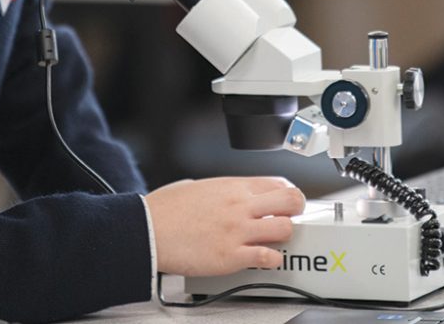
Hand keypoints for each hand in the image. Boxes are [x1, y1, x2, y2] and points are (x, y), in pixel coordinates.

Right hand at [145, 176, 305, 276]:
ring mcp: (238, 231)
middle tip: (291, 219)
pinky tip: (265, 259)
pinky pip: (267, 257)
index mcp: (232, 186)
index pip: (278, 183)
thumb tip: (229, 195)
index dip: (288, 194)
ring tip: (274, 241)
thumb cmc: (165, 210)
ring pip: (285, 229)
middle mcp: (240, 205)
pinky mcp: (231, 256)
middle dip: (297, 211)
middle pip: (291, 201)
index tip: (286, 202)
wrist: (147, 230)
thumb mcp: (198, 185)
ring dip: (284, 236)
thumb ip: (221, 190)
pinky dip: (272, 260)